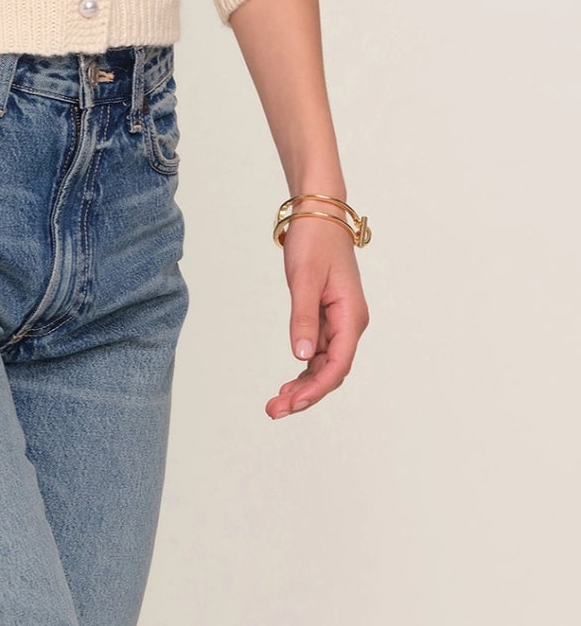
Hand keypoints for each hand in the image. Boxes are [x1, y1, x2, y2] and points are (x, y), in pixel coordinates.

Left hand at [266, 217, 369, 418]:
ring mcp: (339, 321)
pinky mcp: (327, 316)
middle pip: (331, 371)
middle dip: (306, 394)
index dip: (316, 388)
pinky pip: (319, 351)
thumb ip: (303, 318)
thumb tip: (302, 358)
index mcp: (350, 316)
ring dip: (303, 386)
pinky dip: (304, 368)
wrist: (319, 213)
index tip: (292, 403)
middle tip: (274, 411)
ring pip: (324, 364)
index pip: (338, 364)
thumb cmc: (314, 240)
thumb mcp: (304, 278)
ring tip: (276, 404)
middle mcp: (349, 323)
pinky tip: (288, 383)